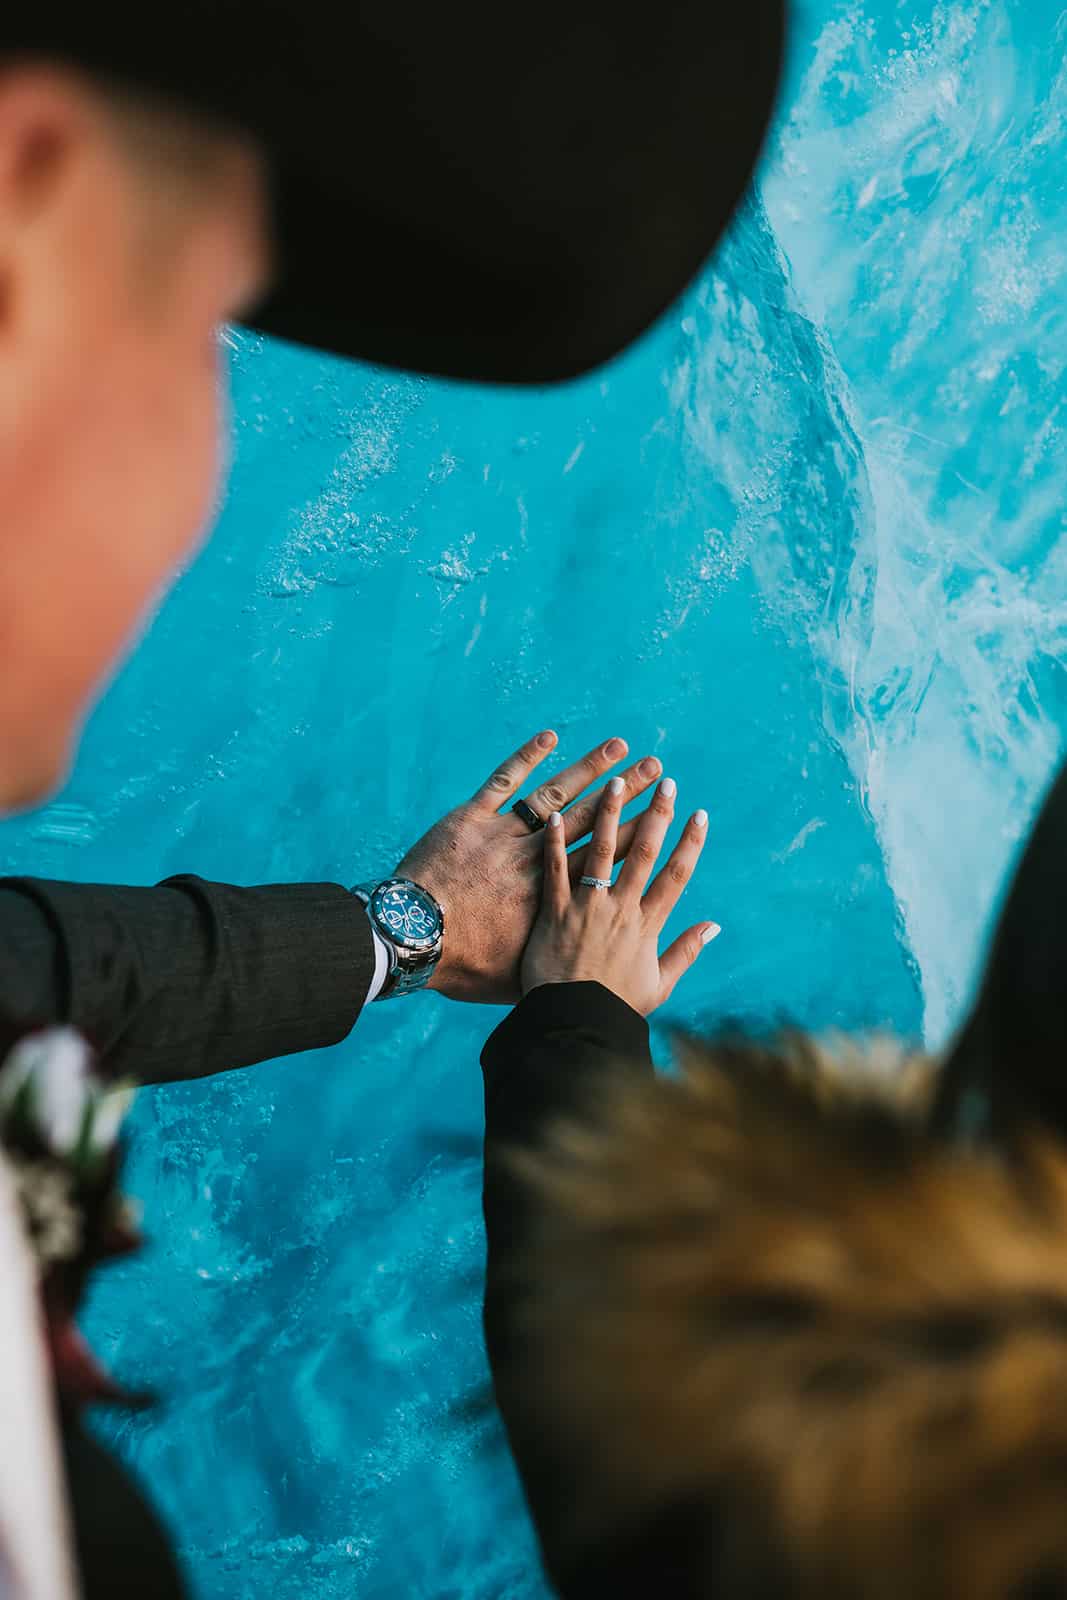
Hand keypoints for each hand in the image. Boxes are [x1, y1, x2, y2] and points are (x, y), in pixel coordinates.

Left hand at [394, 730, 664, 1004]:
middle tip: (656, 769)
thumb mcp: (518, 982)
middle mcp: (536, 861)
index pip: (608, 860)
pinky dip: (526, 758)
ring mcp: (504, 836)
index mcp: (553, 898)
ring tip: (620, 747)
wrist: (410, 940)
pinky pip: (503, 782)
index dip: (640, 834)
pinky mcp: (471, 820)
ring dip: (589, 769)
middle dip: (628, 793)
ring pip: (555, 796)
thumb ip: (556, 971)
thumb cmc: (462, 967)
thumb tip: (590, 980)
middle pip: (592, 822)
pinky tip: (550, 736)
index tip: (665, 813)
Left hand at [520, 774, 719, 1016]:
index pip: (676, 876)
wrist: (570, 1025)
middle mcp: (620, 910)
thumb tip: (714, 925)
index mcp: (647, 926)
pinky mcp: (552, 913)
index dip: (690, 843)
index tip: (700, 814)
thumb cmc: (614, 1008)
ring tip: (615, 781)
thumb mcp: (659, 985)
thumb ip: (686, 952)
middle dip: (656, 814)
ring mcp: (585, 909)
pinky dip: (554, 842)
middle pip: (643, 853)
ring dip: (609, 813)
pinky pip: (553, 870)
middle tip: (665, 781)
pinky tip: (554, 814)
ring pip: (600, 851)